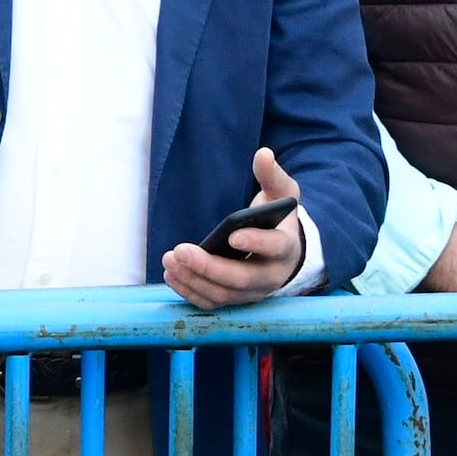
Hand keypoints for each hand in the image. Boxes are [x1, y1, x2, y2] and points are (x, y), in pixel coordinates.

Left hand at [159, 148, 303, 309]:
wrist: (282, 251)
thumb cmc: (279, 219)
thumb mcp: (282, 194)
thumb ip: (272, 175)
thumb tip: (263, 153)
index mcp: (286, 248)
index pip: (275, 248)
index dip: (256, 242)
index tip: (233, 235)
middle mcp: (271, 277)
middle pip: (242, 280)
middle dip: (210, 268)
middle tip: (182, 251)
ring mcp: (252, 293)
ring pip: (223, 294)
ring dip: (194, 279)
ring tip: (170, 259)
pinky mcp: (235, 300)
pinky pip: (211, 302)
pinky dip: (190, 291)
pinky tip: (172, 274)